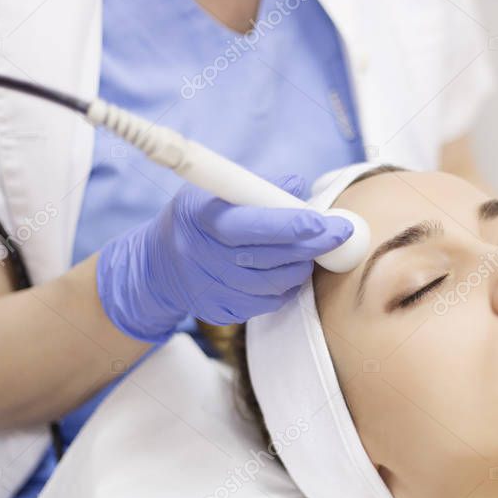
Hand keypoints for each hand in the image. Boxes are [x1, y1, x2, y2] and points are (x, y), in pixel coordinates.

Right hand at [96, 176, 352, 341]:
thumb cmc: (198, 218)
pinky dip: (285, 288)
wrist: (158, 264)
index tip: (324, 221)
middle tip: (338, 234)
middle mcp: (203, 256)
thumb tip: (297, 186)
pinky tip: (289, 272)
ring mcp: (210, 288)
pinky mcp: (219, 311)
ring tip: (311, 252)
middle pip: (269, 257)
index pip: (252, 225)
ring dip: (301, 267)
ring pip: (273, 284)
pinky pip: (267, 303)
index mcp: (202, 218)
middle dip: (311, 245)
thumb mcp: (216, 192)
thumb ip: (257, 188)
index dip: (291, 224)